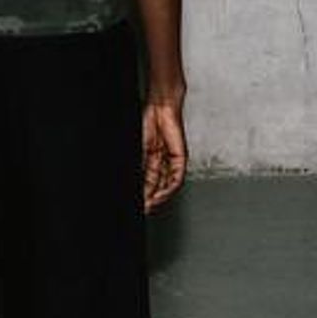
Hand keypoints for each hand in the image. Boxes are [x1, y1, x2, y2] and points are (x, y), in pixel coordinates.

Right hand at [142, 97, 186, 211]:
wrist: (160, 108)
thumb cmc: (148, 121)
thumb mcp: (139, 149)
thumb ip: (140, 167)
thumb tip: (136, 182)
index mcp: (152, 158)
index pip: (149, 181)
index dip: (144, 193)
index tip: (139, 204)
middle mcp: (163, 161)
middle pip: (159, 185)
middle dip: (151, 198)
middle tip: (144, 209)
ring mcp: (172, 160)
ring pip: (169, 184)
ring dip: (161, 197)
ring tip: (151, 205)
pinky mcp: (181, 157)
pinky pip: (177, 177)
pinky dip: (170, 188)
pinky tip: (162, 194)